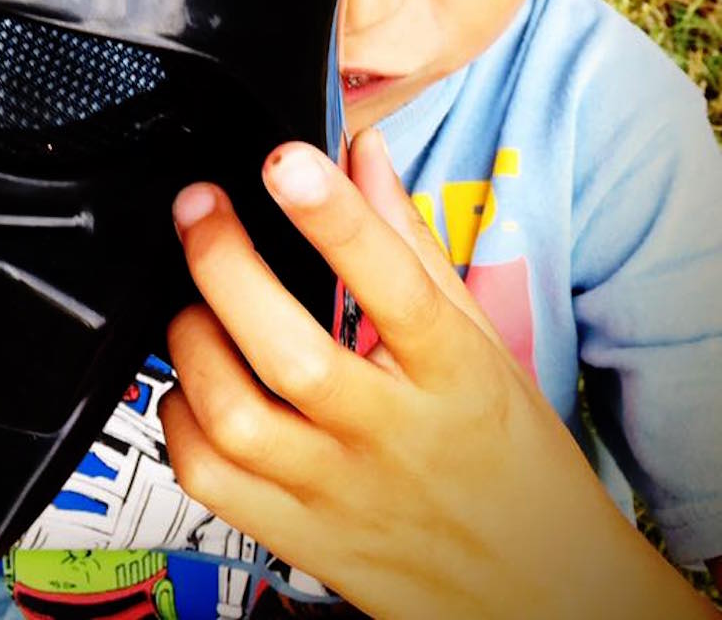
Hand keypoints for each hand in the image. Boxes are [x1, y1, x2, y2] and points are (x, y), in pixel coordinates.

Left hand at [160, 132, 710, 619]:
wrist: (546, 596)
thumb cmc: (514, 459)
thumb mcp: (482, 343)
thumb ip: (411, 243)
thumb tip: (360, 151)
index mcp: (455, 377)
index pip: (393, 285)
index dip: (333, 217)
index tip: (286, 160)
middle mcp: (393, 437)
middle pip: (290, 351)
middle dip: (224, 263)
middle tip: (198, 208)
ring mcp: (339, 494)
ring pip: (234, 418)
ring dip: (192, 342)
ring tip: (193, 304)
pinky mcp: (298, 540)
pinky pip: (207, 480)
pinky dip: (180, 418)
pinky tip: (194, 386)